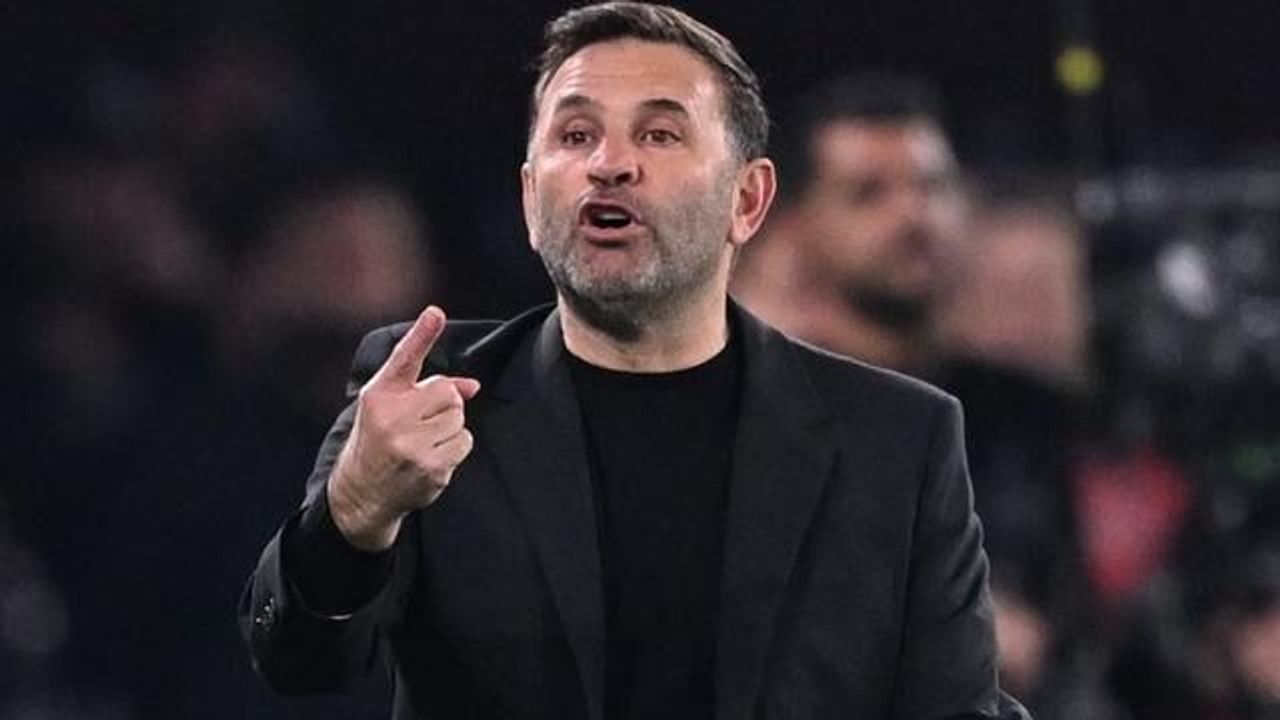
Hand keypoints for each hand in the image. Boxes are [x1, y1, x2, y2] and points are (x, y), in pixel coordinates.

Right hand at [327, 306, 480, 550]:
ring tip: (424, 440)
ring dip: (450, 427)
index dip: (422, 334)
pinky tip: (431, 456)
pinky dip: (455, 448)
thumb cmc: (379, 438)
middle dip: (443, 405)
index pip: (405, 358)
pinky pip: (465, 441)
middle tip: (421, 422)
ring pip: (459, 417)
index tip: (435, 313)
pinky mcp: (429, 466)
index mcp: (380, 394)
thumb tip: (472, 386)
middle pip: (447, 392)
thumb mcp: (390, 406)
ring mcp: (410, 444)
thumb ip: (427, 388)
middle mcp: (392, 417)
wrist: (362, 491)